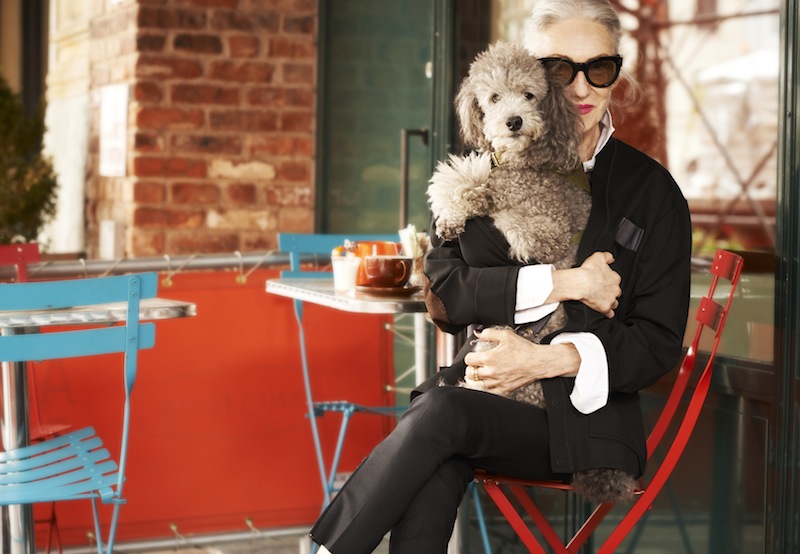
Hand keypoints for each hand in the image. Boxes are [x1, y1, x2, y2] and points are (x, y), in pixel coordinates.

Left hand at [463, 327, 579, 394]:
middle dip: (471, 368)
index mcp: (489, 358)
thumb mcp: (505, 335)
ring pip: (476, 385)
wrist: (538, 362)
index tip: (474, 356)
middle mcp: (491, 372)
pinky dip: (483, 388)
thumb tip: (478, 333)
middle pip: (470, 373)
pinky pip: (487, 392)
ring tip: (478, 374)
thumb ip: (489, 333)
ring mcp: (496, 382)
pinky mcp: (503, 389)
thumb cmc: (524, 350)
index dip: (470, 356)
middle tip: (475, 365)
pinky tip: (485, 382)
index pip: (468, 360)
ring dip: (475, 379)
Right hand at [551, 252, 620, 317]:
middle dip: (611, 292)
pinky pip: (610, 313)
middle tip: (602, 291)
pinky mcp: (605, 308)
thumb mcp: (598, 256)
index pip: (616, 280)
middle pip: (616, 292)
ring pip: (614, 303)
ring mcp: (611, 299)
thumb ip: (607, 256)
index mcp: (615, 278)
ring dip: (611, 302)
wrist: (581, 283)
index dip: (609, 281)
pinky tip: (606, 312)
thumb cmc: (588, 270)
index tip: (604, 281)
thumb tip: (611, 258)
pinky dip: (608, 313)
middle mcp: (615, 289)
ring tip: (603, 301)